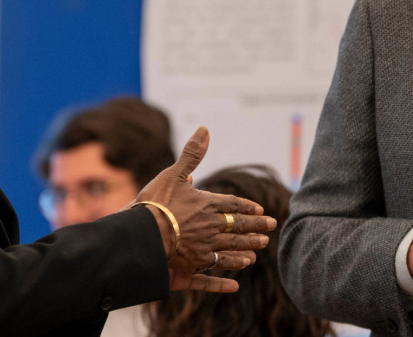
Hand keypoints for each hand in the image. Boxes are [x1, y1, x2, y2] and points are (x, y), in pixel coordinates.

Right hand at [136, 127, 276, 291]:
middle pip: (237, 228)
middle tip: (271, 228)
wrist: (140, 236)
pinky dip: (225, 278)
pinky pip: (213, 275)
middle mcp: (210, 228)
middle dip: (255, 228)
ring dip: (246, 250)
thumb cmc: (155, 203)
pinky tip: (237, 282)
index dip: (247, 208)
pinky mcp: (192, 267)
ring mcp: (202, 250)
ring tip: (259, 251)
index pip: (233, 205)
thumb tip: (205, 129)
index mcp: (207, 205)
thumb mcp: (173, 173)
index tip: (262, 211)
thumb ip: (192, 154)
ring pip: (230, 251)